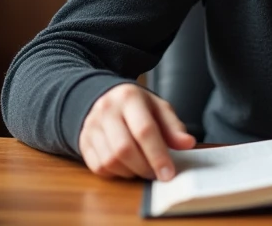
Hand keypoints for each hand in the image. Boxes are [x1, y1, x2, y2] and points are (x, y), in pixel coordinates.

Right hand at [79, 83, 195, 180]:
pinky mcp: (83, 142)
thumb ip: (173, 126)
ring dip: (130, 172)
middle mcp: (106, 110)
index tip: (169, 173)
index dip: (158, 155)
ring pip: (110, 161)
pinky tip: (127, 167)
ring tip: (143, 168)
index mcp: (129, 97)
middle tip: (157, 174)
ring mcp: (91, 126)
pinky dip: (116, 173)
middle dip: (144, 167)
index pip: (144, 130)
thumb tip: (187, 143)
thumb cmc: (137, 106)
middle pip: (124, 148)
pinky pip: (99, 167)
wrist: (105, 99)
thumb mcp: (158, 108)